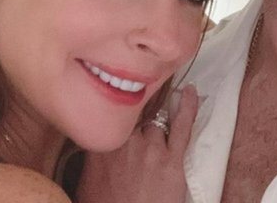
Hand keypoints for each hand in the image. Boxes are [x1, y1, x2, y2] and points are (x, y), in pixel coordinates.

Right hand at [76, 84, 198, 202]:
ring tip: (159, 111)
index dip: (116, 111)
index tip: (118, 103)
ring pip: (154, 120)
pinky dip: (188, 106)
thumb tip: (94, 143)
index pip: (109, 115)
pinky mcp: (172, 159)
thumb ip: (91, 159)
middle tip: (139, 111)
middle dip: (135, 114)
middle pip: (133, 114)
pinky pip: (182, 124)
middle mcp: (124, 141)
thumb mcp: (85, 186)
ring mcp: (149, 148)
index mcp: (99, 148)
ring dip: (155, 121)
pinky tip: (190, 91)